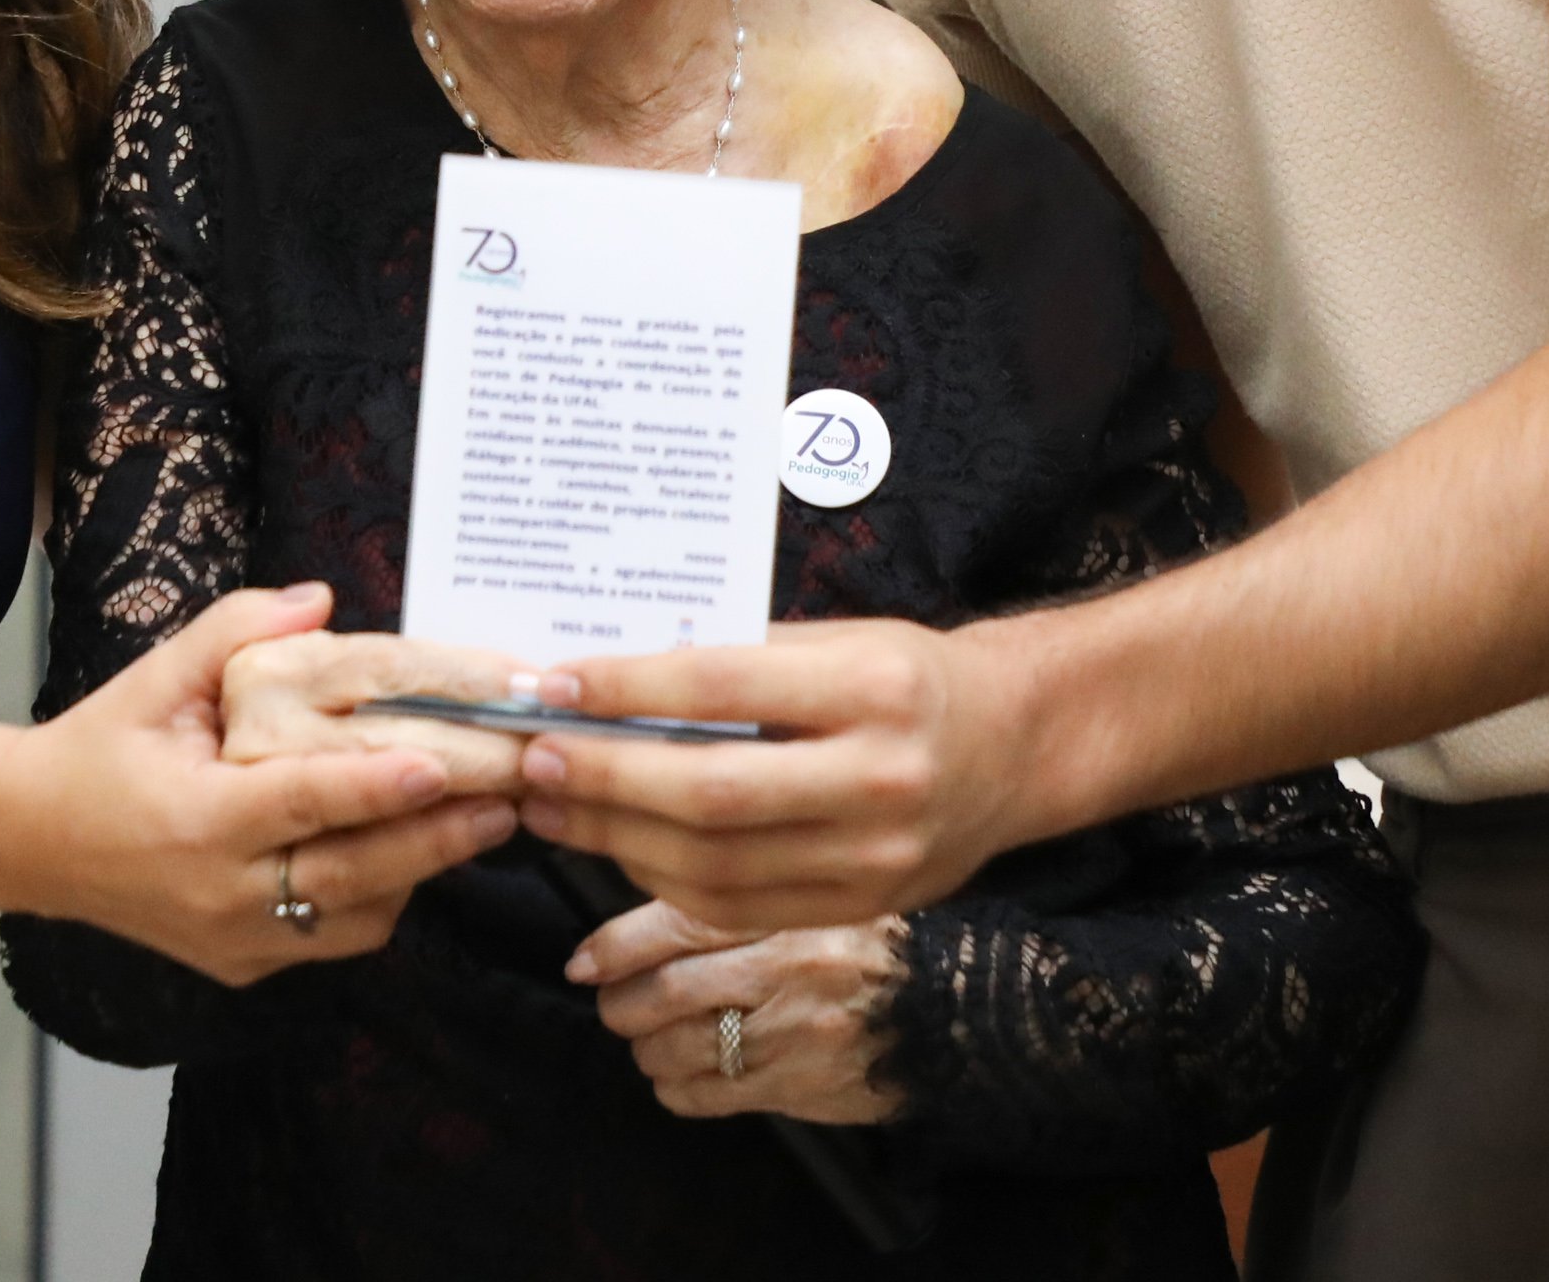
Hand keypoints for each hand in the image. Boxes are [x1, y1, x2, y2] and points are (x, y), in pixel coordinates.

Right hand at [8, 584, 519, 984]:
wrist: (31, 843)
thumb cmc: (100, 748)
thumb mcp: (154, 678)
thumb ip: (235, 631)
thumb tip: (319, 599)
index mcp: (196, 818)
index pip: (302, 804)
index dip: (374, 790)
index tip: (440, 766)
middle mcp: (219, 893)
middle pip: (350, 875)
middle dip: (436, 838)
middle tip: (510, 798)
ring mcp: (233, 942)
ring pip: (354, 920)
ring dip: (420, 872)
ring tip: (485, 822)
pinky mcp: (243, 966)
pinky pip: (332, 940)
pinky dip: (379, 900)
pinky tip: (414, 853)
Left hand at [506, 617, 1037, 934]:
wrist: (1013, 747)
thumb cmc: (908, 678)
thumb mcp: (842, 642)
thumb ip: (742, 661)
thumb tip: (608, 676)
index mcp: (874, 686)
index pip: (723, 685)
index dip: (627, 689)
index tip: (554, 684)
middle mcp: (881, 777)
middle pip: (711, 793)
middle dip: (606, 778)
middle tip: (535, 758)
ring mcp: (875, 856)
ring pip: (715, 864)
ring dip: (616, 838)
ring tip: (553, 806)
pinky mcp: (859, 905)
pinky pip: (738, 906)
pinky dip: (663, 879)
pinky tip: (617, 845)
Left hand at [572, 896, 907, 1124]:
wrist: (963, 1005)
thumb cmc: (884, 941)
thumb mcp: (823, 888)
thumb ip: (750, 888)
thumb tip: (662, 889)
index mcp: (786, 906)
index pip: (674, 923)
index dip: (615, 945)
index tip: (585, 958)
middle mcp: (783, 967)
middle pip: (665, 990)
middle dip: (620, 1001)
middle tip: (609, 999)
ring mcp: (789, 1032)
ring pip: (678, 1047)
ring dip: (644, 1047)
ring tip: (643, 1039)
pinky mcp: (798, 1086)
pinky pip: (710, 1095)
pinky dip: (675, 1088)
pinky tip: (674, 1077)